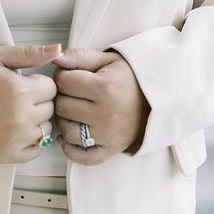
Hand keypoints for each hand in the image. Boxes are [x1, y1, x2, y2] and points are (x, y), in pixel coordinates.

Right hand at [0, 43, 60, 162]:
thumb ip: (29, 53)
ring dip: (35, 121)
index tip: (23, 86)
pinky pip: (38, 149)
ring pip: (46, 128)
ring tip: (14, 114)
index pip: (51, 88)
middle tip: (16, 100)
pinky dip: (30, 141)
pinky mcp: (12, 155)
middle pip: (50, 108)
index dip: (37, 84)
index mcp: (19, 91)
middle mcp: (21, 117)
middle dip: (38, 102)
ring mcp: (17, 138)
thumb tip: (56, 50)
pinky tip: (15, 130)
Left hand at [52, 49, 150, 164]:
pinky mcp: (110, 150)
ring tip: (73, 110)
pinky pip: (80, 156)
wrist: (158, 100)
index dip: (62, 76)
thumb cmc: (131, 78)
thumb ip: (80, 57)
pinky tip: (68, 136)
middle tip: (72, 93)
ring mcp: (107, 135)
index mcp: (105, 87)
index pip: (63, 81)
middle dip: (62, 96)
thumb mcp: (109, 60)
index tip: (70, 76)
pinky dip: (69, 148)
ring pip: (66, 130)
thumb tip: (55, 58)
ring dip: (64, 119)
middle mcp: (106, 113)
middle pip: (62, 106)